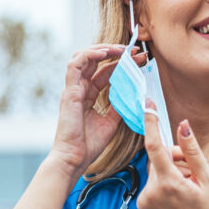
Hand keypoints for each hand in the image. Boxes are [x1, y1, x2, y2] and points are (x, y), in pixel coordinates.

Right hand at [49, 44, 146, 176]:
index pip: (105, 71)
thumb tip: (133, 96)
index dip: (122, 63)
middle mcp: (80, 88)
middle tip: (135, 51)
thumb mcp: (110, 122)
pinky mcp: (69, 91)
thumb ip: (118, 106)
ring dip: (103, 49)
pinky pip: (75, 65)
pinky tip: (105, 53)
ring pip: (83, 57)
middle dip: (116, 53)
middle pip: (96, 61)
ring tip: (121, 49)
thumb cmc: (88, 144)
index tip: (140, 60)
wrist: (75, 159)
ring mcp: (73, 88)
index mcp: (88, 95)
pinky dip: (90, 55)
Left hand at [137, 100, 208, 208]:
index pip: (154, 145)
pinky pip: (152, 183)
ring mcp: (145, 200)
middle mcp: (151, 191)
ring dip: (169, 171)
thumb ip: (192, 150)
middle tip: (192, 171)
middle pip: (158, 158)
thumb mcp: (207, 179)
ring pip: (155, 170)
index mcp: (168, 183)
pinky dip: (164, 183)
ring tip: (187, 188)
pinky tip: (178, 197)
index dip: (150, 122)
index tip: (147, 104)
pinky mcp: (142, 206)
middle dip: (174, 157)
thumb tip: (182, 124)